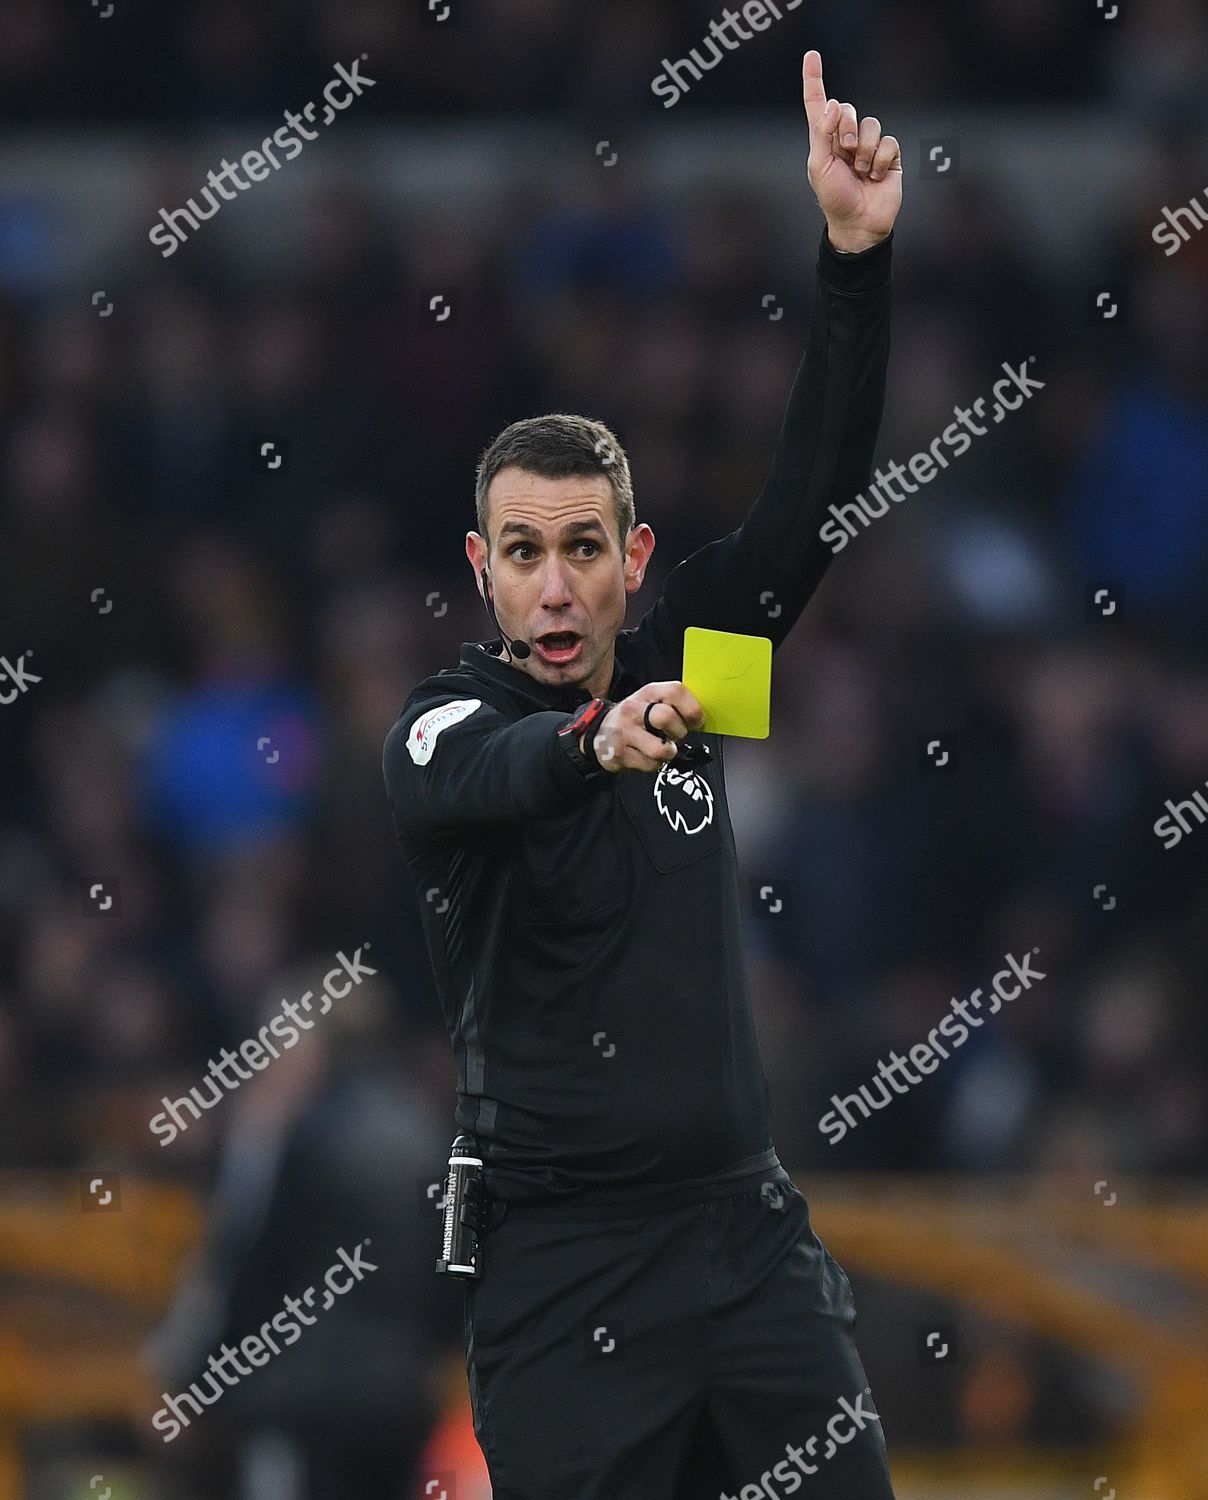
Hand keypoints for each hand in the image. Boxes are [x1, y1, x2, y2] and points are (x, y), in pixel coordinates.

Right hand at [584, 682, 704, 774]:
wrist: (598, 733)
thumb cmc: (634, 718)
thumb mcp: (650, 702)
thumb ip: (674, 705)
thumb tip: (701, 718)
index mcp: (648, 693)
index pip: (675, 691)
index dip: (692, 709)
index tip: (696, 722)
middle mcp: (634, 709)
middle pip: (666, 718)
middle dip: (679, 732)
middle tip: (676, 736)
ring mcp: (625, 732)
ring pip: (660, 749)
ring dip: (669, 753)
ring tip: (663, 748)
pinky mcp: (621, 754)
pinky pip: (650, 765)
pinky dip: (655, 764)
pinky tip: (647, 755)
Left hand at [802, 49, 901, 253]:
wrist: (859, 223)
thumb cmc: (834, 198)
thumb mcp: (819, 166)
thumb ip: (822, 132)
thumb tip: (832, 103)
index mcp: (823, 140)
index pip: (817, 104)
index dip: (814, 80)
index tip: (812, 56)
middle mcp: (845, 138)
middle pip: (848, 109)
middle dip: (846, 128)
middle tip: (846, 152)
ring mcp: (868, 146)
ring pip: (871, 124)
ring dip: (865, 149)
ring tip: (861, 171)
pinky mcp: (889, 156)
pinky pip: (888, 141)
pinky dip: (881, 159)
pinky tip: (876, 176)